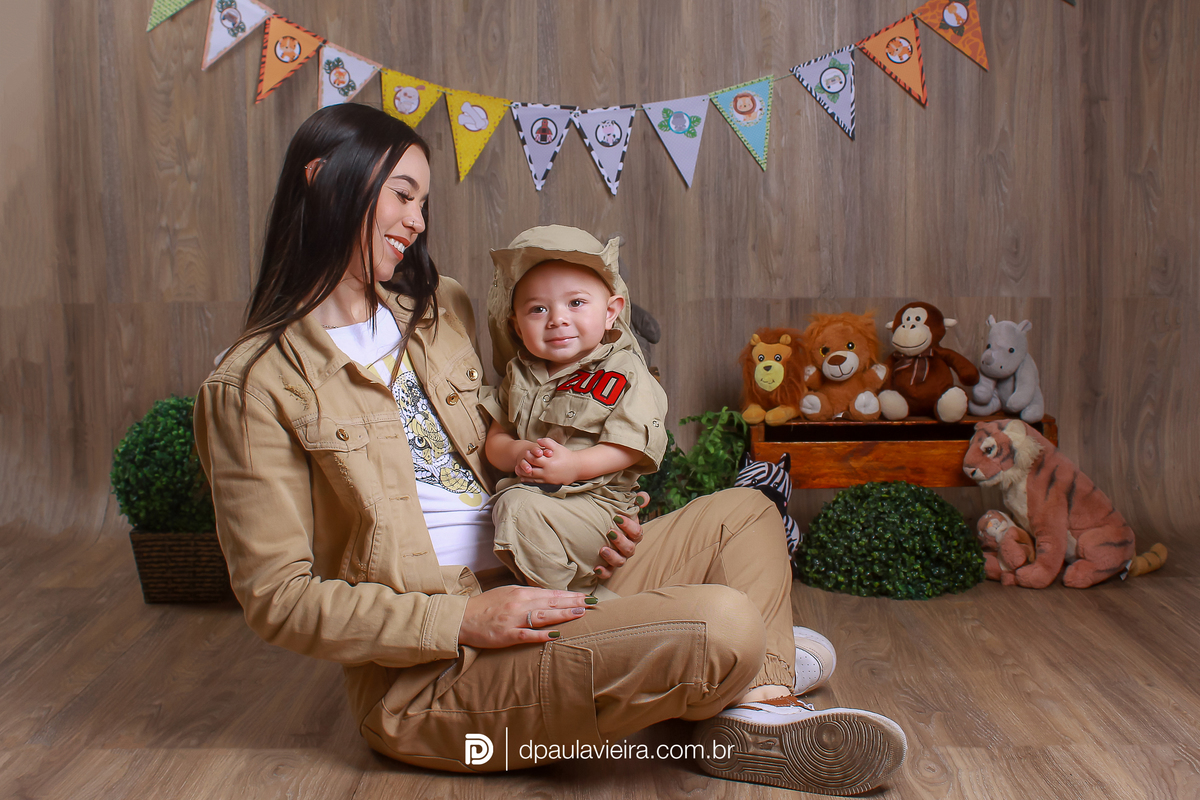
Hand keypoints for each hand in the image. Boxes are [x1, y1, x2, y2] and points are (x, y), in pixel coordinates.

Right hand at [459, 585, 591, 647]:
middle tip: (591, 603)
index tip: (586, 596)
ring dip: (563, 614)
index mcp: (520, 593)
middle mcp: (519, 604)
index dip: (570, 595)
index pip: (550, 593)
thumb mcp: (508, 594)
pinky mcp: (506, 635)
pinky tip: (556, 634)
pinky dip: (542, 634)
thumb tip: (549, 597)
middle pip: (551, 603)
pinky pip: (528, 635)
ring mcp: (513, 619)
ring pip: (543, 616)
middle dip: (573, 602)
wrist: (462, 618)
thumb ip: (528, 596)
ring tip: (580, 613)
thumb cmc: (486, 606)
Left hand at [517, 438, 580, 484]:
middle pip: (530, 470)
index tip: (526, 453)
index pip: (533, 460)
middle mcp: (547, 472)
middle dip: (523, 467)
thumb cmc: (566, 455)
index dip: (528, 456)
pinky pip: (536, 483)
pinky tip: (525, 478)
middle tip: (519, 463)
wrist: (577, 467)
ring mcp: (548, 479)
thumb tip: (537, 440)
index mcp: (548, 462)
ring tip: (518, 471)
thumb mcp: (557, 446)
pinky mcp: (549, 484)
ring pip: (532, 479)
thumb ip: (547, 442)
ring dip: (523, 475)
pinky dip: (529, 481)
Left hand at [595, 491, 647, 579]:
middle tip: (610, 532)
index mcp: (632, 534)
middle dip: (621, 541)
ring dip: (613, 557)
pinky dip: (603, 572)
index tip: (617, 517)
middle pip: (630, 548)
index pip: (637, 532)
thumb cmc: (613, 518)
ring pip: (621, 562)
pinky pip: (609, 573)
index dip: (629, 526)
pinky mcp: (608, 567)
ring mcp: (619, 558)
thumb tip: (642, 497)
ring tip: (602, 550)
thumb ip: (634, 501)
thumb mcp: (622, 507)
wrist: (598, 530)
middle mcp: (628, 547)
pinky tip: (596, 568)